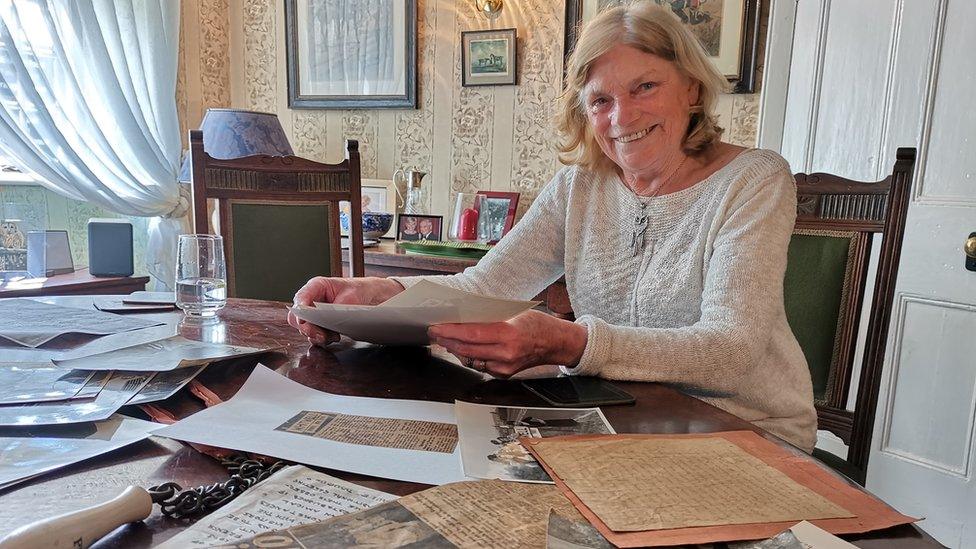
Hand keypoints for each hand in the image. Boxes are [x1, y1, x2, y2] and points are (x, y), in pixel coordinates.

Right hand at [287, 277, 403, 345]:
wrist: (372, 297)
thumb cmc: (360, 291)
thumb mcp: (351, 296)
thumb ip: (336, 306)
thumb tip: (327, 317)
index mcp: (317, 286)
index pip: (301, 298)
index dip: (299, 311)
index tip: (304, 321)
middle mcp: (312, 300)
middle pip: (297, 317)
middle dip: (307, 328)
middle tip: (320, 335)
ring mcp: (315, 313)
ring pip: (305, 329)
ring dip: (317, 335)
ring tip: (333, 335)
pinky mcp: (321, 324)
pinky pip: (315, 335)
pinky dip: (323, 339)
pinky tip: (335, 336)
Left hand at [428, 309, 587, 377]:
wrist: (556, 343)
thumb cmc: (537, 324)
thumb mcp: (514, 313)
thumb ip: (489, 317)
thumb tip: (463, 316)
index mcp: (509, 335)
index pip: (471, 335)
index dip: (450, 331)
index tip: (437, 326)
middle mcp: (506, 354)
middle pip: (467, 349)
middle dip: (447, 341)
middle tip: (434, 332)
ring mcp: (504, 368)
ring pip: (470, 359)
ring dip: (455, 349)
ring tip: (444, 339)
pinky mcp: (503, 375)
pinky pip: (479, 365)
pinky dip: (468, 356)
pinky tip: (461, 348)